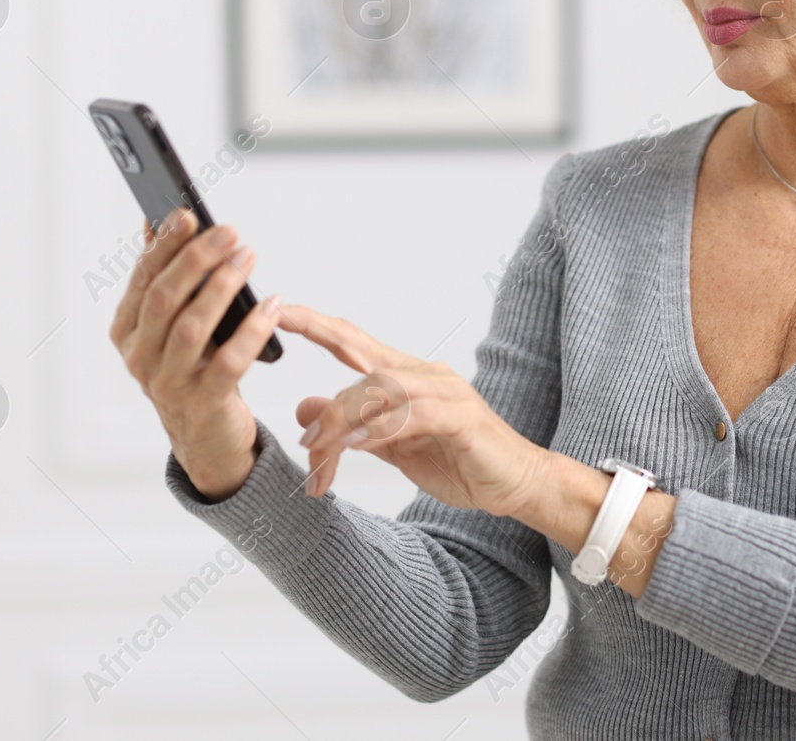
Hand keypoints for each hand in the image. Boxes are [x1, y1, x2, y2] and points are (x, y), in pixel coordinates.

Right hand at [109, 208, 283, 500]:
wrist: (207, 437)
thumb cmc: (193, 368)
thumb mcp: (173, 325)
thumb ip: (165, 279)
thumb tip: (158, 223)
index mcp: (127, 332)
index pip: (143, 280)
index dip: (164, 246)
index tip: (187, 214)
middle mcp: (139, 357)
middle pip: (164, 299)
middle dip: (196, 260)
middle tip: (229, 232)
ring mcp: (168, 383)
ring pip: (191, 328)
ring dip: (222, 287)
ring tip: (247, 257)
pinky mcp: (203, 403)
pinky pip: (228, 362)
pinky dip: (251, 331)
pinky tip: (272, 306)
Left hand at [279, 305, 548, 515]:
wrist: (516, 482)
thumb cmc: (459, 460)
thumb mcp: (392, 445)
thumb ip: (352, 426)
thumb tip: (305, 409)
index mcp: (406, 377)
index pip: (354, 343)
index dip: (317, 326)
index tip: (279, 312)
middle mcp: (425, 375)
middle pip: (363, 370)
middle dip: (328, 403)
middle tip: (305, 440)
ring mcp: (445, 393)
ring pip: (381, 392)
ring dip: (347, 424)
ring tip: (329, 457)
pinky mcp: (461, 418)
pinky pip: (413, 416)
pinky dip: (382, 430)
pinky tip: (360, 447)